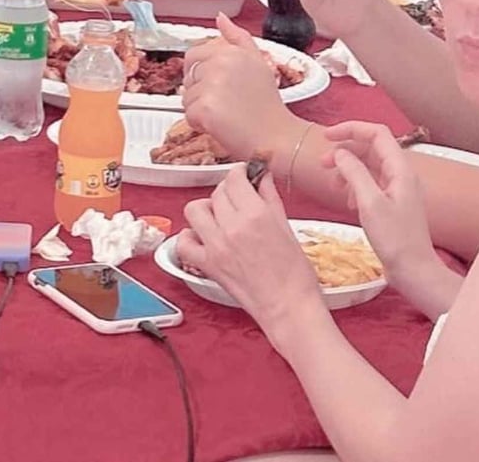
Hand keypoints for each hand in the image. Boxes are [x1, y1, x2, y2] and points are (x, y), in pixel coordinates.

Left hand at [179, 167, 325, 336]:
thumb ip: (270, 197)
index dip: (239, 173)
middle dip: (228, 191)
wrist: (288, 306)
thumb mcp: (287, 226)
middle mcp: (233, 227)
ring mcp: (217, 245)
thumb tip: (262, 176)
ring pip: (195, 210)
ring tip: (219, 216)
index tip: (243, 175)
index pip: (235, 178)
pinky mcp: (208, 264)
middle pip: (217, 192)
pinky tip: (203, 238)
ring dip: (206, 209)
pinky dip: (189, 237)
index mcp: (256, 214)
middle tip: (238, 199)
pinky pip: (184, 243)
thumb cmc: (294, 274)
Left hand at [182, 14, 293, 158]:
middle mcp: (220, 63)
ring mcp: (211, 85)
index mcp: (231, 50)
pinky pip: (188, 115)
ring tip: (226, 114)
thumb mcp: (257, 61)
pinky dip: (200, 124)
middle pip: (188, 76)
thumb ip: (237, 37)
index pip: (194, 55)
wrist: (276, 137)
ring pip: (186, 97)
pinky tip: (221, 125)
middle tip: (224, 102)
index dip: (202, 74)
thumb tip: (221, 18)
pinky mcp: (204, 108)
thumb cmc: (267, 105)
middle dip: (199, 91)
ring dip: (200, 109)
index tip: (218, 86)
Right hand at [321, 122, 437, 281]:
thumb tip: (339, 153)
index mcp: (400, 169)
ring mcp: (398, 189)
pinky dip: (355, 186)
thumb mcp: (369, 203)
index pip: (376, 134)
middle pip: (371, 149)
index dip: (350, 129)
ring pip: (369, 167)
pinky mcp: (392, 204)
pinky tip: (347, 201)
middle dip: (345, 151)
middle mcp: (401, 175)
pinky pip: (371, 184)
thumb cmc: (395, 239)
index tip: (326, 137)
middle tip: (322, 163)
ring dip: (348, 170)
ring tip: (332, 184)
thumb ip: (354, 173)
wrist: (413, 270)